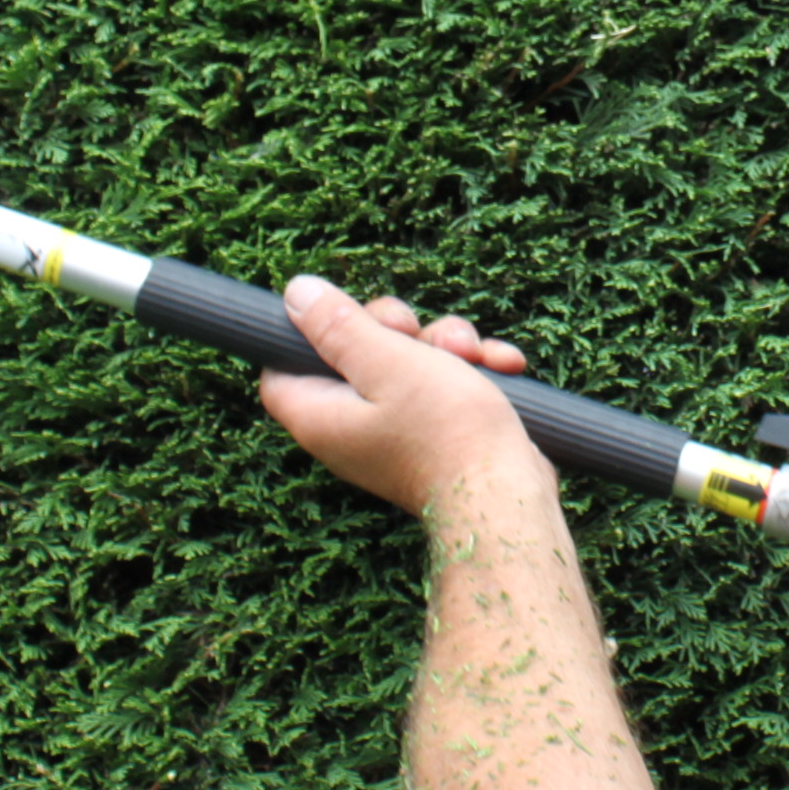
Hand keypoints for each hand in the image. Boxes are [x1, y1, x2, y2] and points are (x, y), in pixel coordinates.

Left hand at [259, 275, 543, 515]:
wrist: (507, 496)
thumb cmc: (445, 432)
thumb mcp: (387, 361)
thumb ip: (338, 326)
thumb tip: (296, 293)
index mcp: (320, 416)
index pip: (281, 367)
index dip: (305, 333)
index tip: (340, 313)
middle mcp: (349, 429)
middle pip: (353, 355)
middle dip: (398, 329)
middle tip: (416, 333)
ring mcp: (393, 435)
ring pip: (408, 365)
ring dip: (444, 347)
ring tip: (472, 355)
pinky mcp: (434, 438)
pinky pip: (442, 389)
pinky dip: (469, 373)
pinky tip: (500, 366)